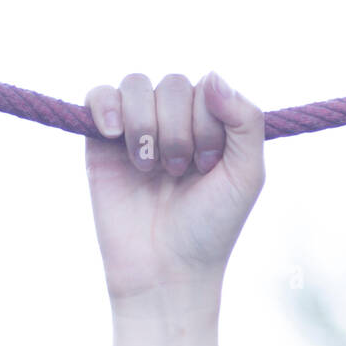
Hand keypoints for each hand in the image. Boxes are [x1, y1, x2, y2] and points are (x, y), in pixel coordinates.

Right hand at [85, 72, 264, 313]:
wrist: (164, 270)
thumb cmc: (210, 227)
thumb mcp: (246, 175)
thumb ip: (246, 121)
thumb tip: (213, 75)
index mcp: (212, 126)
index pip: (207, 86)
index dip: (207, 122)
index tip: (207, 166)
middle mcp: (176, 122)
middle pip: (173, 83)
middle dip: (179, 129)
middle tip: (180, 172)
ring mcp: (137, 129)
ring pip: (137, 85)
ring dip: (147, 126)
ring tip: (150, 168)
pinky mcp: (101, 142)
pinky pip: (99, 95)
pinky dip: (106, 107)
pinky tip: (115, 134)